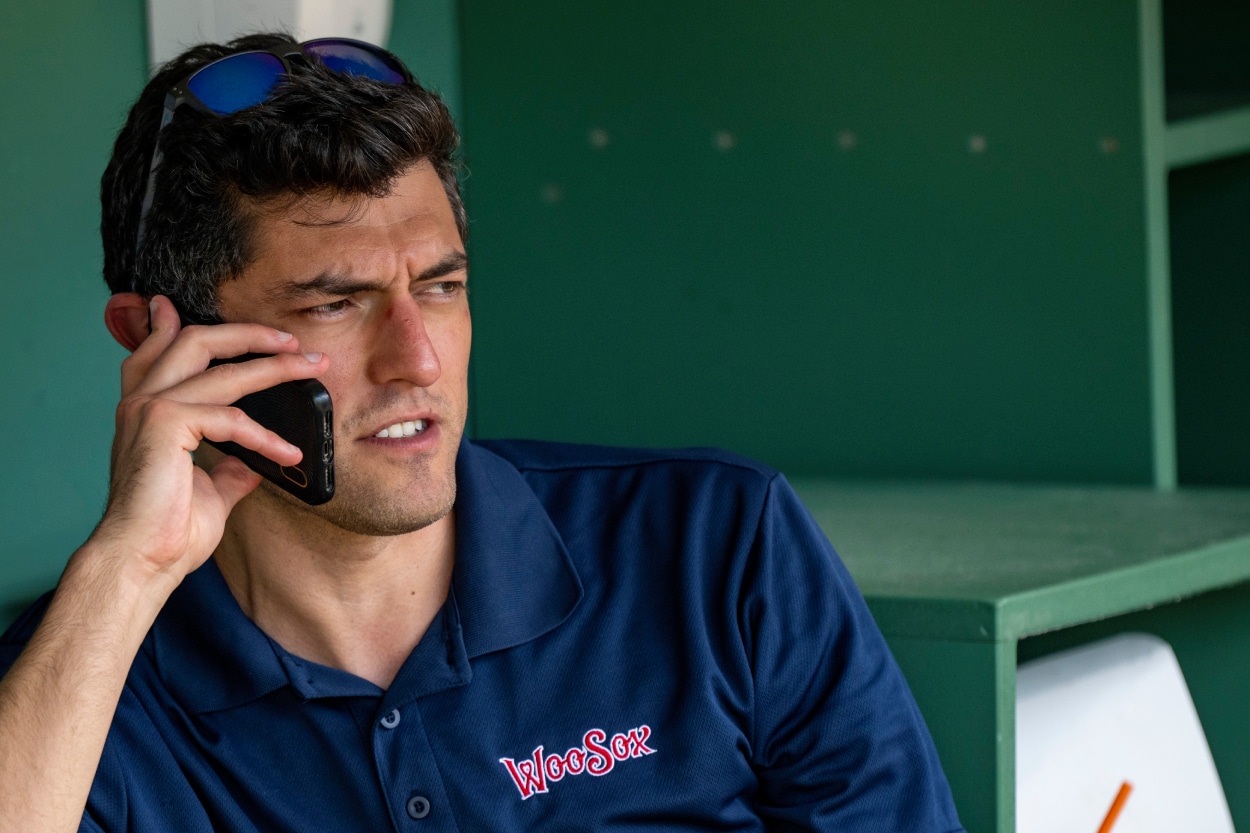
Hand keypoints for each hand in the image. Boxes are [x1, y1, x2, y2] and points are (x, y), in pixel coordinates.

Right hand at [90, 295, 329, 583]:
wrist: (142, 561)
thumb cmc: (168, 531)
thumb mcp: (211, 489)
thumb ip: (230, 466)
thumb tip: (257, 463)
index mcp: (144, 410)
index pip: (153, 353)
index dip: (166, 326)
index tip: (173, 305)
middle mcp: (142, 402)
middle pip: (196, 341)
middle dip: (248, 333)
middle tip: (291, 338)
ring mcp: (151, 408)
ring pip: (224, 368)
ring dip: (276, 366)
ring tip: (313, 367)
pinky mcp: (167, 424)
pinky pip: (232, 418)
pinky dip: (267, 435)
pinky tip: (291, 452)